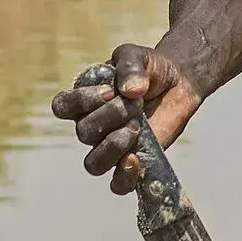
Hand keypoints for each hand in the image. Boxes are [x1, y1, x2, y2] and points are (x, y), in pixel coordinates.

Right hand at [49, 43, 204, 194]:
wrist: (179, 81)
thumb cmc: (151, 68)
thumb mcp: (138, 56)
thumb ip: (130, 66)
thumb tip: (131, 91)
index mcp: (85, 100)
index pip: (62, 107)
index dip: (81, 101)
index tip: (110, 90)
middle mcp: (92, 126)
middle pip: (84, 132)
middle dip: (111, 116)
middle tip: (136, 103)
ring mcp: (111, 146)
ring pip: (94, 163)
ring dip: (112, 146)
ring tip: (135, 128)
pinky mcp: (133, 161)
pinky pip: (118, 184)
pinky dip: (124, 177)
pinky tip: (136, 160)